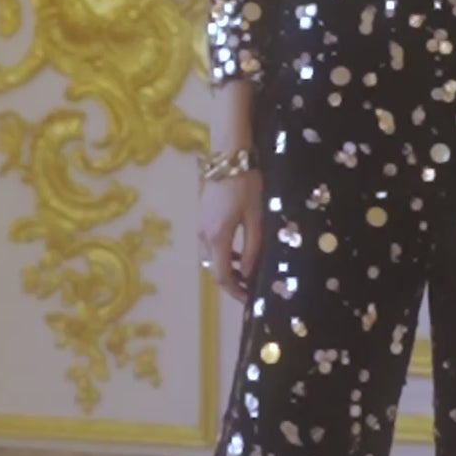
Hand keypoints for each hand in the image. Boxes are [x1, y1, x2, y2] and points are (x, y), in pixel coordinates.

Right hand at [198, 168, 262, 303]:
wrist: (227, 156)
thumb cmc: (245, 184)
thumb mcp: (255, 217)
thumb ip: (252, 247)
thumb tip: (249, 273)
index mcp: (217, 237)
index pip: (221, 276)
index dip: (234, 291)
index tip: (249, 298)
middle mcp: (203, 235)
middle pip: (214, 270)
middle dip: (231, 283)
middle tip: (251, 289)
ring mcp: (200, 227)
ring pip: (211, 259)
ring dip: (227, 269)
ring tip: (248, 274)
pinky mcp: (202, 218)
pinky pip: (210, 246)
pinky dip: (223, 255)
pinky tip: (239, 254)